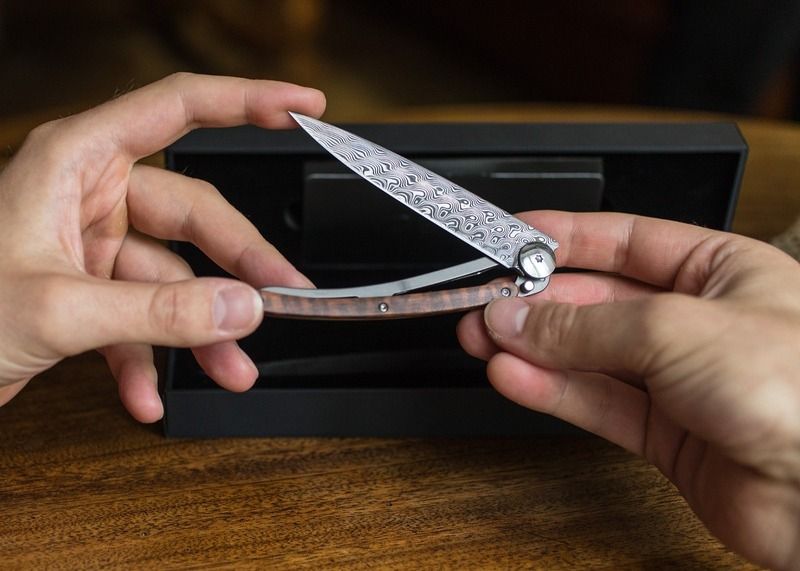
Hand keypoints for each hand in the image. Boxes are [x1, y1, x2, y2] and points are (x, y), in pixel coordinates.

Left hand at [0, 73, 325, 421]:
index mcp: (76, 161)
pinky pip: (140, 318)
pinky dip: (149, 360)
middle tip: (281, 299)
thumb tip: (242, 307)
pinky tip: (148, 396)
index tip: (303, 106)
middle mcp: (89, 196)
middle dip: (239, 265)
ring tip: (230, 368)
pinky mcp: (88, 292)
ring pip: (175, 276)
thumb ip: (159, 309)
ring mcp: (92, 245)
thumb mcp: (59, 308)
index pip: (178, 109)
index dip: (248, 101)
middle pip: (194, 215)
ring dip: (202, 330)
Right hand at [457, 211, 799, 569]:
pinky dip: (553, 391)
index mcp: (720, 271)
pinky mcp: (667, 434)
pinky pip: (597, 404)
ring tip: (483, 341)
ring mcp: (681, 381)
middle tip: (486, 304)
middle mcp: (698, 323)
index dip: (567, 239)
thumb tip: (517, 317)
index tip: (513, 239)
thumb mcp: (676, 329)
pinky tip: (515, 378)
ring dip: (534, 350)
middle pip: (598, 302)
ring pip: (590, 357)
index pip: (626, 240)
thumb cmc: (799, 389)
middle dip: (538, 302)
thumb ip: (585, 326)